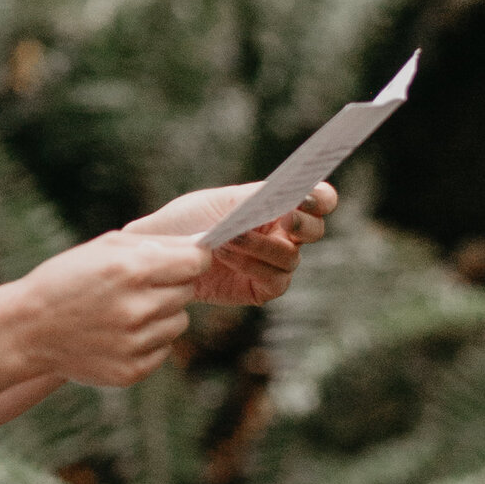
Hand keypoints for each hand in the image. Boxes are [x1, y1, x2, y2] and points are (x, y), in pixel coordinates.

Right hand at [13, 231, 207, 387]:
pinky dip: (149, 340)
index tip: (182, 261)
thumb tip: (199, 246)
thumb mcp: (104, 247)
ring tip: (125, 310)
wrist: (28, 329)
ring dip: (161, 314)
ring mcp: (136, 343)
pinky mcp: (133, 370)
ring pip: (179, 322)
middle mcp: (138, 308)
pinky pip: (164, 348)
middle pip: (188, 291)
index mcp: (132, 270)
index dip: (191, 259)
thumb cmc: (67, 279)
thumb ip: (154, 243)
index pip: (196, 262)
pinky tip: (119, 333)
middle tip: (138, 286)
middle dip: (170, 285)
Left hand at [138, 181, 335, 307]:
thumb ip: (258, 197)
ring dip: (260, 246)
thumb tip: (289, 194)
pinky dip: (249, 264)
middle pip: (314, 230)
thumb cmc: (192, 218)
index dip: (321, 198)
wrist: (163, 251)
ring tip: (227, 237)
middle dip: (302, 224)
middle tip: (284, 218)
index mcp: (281, 206)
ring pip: (290, 257)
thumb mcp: (223, 201)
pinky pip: (273, 279)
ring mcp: (277, 264)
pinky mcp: (263, 289)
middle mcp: (285, 235)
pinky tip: (223, 254)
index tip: (307, 197)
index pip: (319, 201)